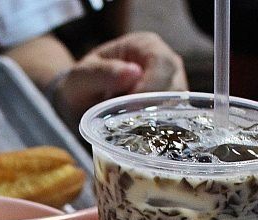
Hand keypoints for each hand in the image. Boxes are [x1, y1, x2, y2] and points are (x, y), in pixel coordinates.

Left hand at [52, 32, 187, 127]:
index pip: (162, 63)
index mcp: (145, 45)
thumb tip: (134, 73)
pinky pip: (174, 121)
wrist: (79, 101)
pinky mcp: (169, 108)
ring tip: (131, 129)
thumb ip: (102, 73)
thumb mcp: (81, 77)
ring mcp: (170, 86)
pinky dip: (159, 130)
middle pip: (176, 86)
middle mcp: (165, 63)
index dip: (151, 87)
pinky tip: (140, 136)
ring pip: (178, 107)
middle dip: (155, 107)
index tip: (131, 106)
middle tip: (129, 123)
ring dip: (157, 121)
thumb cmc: (81, 84)